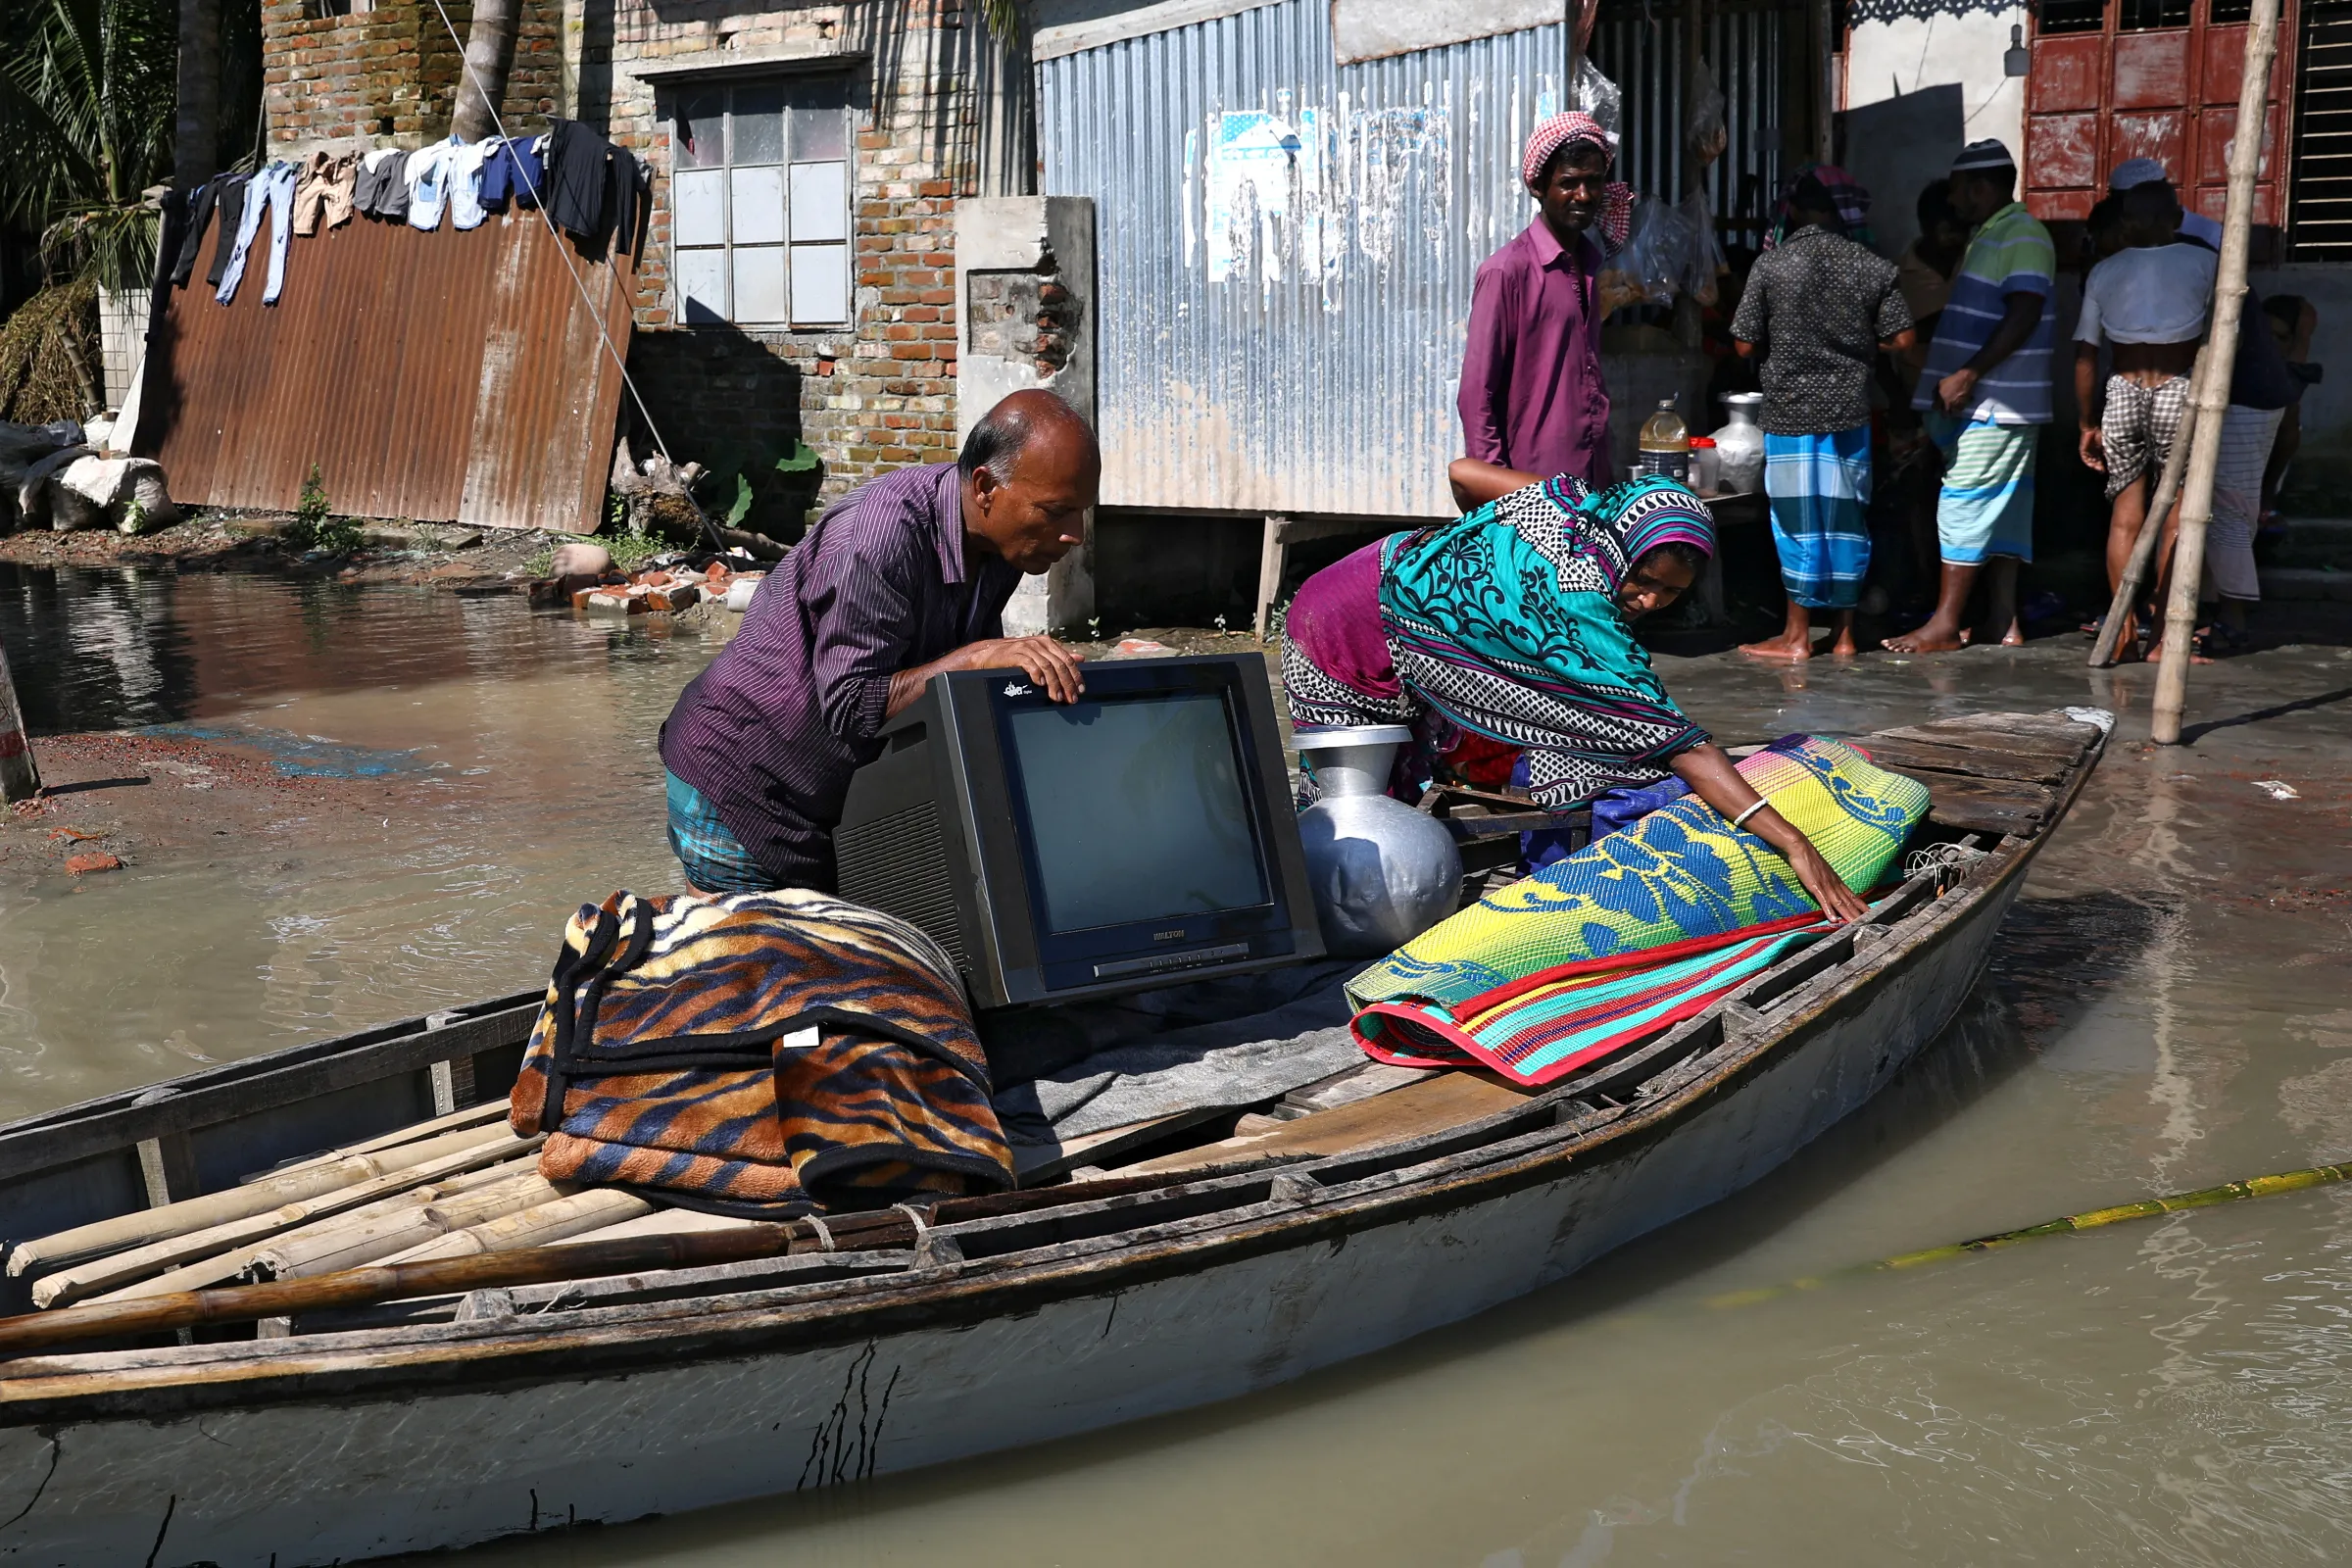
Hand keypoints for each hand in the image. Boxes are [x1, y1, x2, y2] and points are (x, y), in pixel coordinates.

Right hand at [946, 635, 1085, 702]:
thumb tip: (1080, 659)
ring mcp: (1028, 648)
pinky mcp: (1016, 654)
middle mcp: (1039, 643)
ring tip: (1056, 697)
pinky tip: (1040, 685)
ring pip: (1048, 667)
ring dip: (1054, 684)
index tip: (1080, 690)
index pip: (1067, 659)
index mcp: (1047, 643)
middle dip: (1067, 683)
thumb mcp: (1040, 654)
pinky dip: (1037, 675)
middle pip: (1060, 664)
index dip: (1076, 675)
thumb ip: (1059, 656)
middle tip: (1071, 698)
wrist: (989, 654)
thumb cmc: (1014, 656)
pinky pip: (1031, 665)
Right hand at [1786, 838, 1867, 922]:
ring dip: (1848, 915)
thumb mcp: (1822, 872)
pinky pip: (1824, 900)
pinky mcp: (1816, 886)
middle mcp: (1834, 885)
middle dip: (1859, 914)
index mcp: (1836, 882)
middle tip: (1869, 923)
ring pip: (1840, 903)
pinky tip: (1833, 919)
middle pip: (1849, 902)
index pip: (1853, 896)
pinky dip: (1829, 910)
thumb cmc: (1810, 859)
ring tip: (1855, 924)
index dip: (1862, 906)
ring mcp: (1826, 886)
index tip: (1871, 913)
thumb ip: (1828, 881)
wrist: (1802, 848)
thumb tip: (1831, 888)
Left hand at [1936, 366, 1978, 414]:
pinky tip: (1959, 405)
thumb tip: (1935, 397)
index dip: (1935, 407)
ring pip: (1953, 413)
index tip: (1936, 405)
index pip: (1935, 408)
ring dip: (1952, 411)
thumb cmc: (1952, 380)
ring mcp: (1956, 405)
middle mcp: (1948, 404)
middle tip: (1944, 410)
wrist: (1965, 378)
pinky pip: (1960, 409)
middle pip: (1945, 415)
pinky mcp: (1964, 404)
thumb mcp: (1940, 384)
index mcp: (1941, 399)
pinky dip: (1959, 408)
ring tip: (1952, 409)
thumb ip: (1936, 392)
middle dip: (1944, 413)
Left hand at [2078, 424, 2105, 471]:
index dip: (2104, 465)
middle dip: (2099, 466)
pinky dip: (2088, 462)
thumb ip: (2106, 452)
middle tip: (2103, 470)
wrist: (2092, 428)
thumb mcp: (2105, 445)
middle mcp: (2093, 453)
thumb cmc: (2100, 435)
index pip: (2101, 461)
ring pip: (2090, 461)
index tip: (2107, 469)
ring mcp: (2087, 452)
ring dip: (2094, 465)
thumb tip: (2112, 460)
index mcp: (2098, 451)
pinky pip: (2085, 459)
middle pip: (2095, 462)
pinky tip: (2092, 464)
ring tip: (2098, 468)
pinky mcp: (2082, 451)